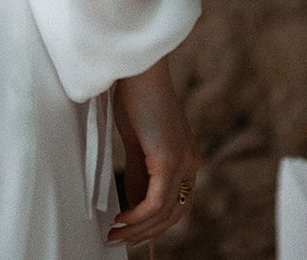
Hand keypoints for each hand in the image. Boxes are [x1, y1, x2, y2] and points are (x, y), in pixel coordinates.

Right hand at [107, 57, 199, 248]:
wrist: (137, 68)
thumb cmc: (134, 95)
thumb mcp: (137, 140)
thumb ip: (139, 171)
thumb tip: (134, 201)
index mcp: (187, 158)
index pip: (177, 204)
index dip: (156, 223)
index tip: (132, 231)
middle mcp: (191, 163)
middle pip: (174, 215)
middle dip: (146, 232)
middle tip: (120, 239)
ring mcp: (183, 162)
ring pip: (164, 213)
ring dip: (138, 229)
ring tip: (115, 234)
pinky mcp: (169, 159)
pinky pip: (156, 202)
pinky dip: (137, 216)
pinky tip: (120, 219)